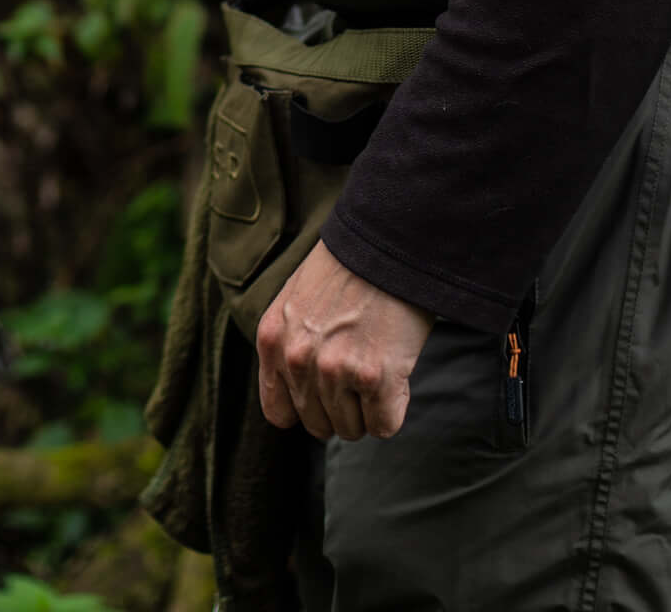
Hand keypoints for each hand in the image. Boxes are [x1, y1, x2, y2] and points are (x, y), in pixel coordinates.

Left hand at [256, 243, 433, 441]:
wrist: (387, 240)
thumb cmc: (349, 269)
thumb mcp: (296, 303)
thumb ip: (292, 346)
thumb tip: (306, 395)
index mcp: (272, 341)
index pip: (280, 414)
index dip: (308, 408)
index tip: (328, 393)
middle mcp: (296, 360)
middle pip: (319, 426)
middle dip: (343, 408)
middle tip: (361, 372)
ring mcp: (334, 370)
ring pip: (352, 429)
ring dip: (369, 407)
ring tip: (378, 364)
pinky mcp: (374, 376)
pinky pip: (384, 425)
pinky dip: (395, 407)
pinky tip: (398, 374)